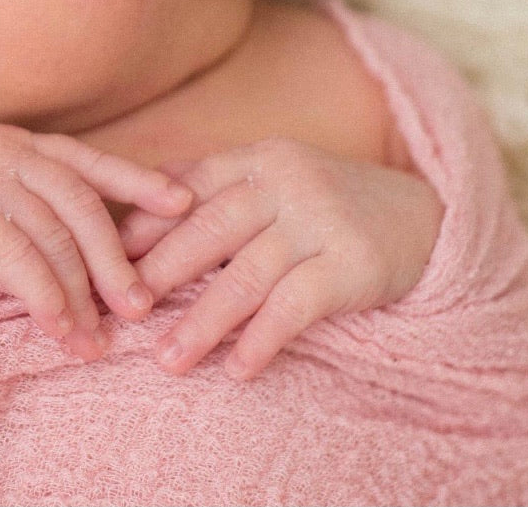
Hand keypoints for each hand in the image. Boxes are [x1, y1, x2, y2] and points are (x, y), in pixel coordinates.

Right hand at [0, 125, 193, 360]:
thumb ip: (29, 205)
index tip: (183, 203)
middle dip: (114, 257)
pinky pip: (14, 254)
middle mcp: (6, 150)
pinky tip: (56, 325)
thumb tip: (92, 253)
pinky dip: (42, 293)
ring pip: (52, 231)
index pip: (88, 160)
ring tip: (97, 339)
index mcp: (18, 143)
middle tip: (139, 307)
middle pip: (80, 201)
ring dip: (80, 290)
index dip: (137, 182)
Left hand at [116, 138, 443, 379]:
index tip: (106, 257)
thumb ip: (215, 183)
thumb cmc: (326, 202)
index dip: (147, 222)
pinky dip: (263, 339)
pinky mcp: (352, 264)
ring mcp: (321, 222)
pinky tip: (237, 369)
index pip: (193, 187)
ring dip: (204, 322)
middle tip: (124, 310)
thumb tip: (138, 199)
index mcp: (259, 159)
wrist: (421, 217)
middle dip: (162, 272)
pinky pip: (297, 306)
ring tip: (168, 360)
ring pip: (248, 274)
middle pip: (212, 228)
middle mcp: (286, 182)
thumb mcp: (274, 176)